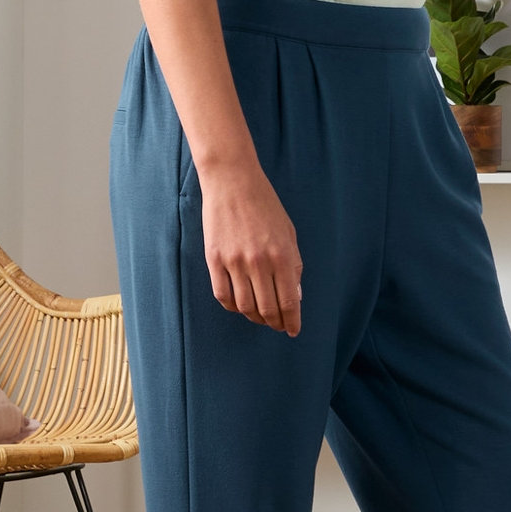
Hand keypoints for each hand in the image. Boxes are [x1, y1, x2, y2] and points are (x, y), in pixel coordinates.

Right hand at [199, 163, 302, 336]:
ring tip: (260, 317)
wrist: (233, 181)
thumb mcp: (288, 233)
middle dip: (275, 323)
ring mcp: (234, 262)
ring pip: (245, 306)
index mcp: (282, 255)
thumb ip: (294, 265)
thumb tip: (296, 296)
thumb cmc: (265, 206)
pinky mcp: (214, 259)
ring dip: (254, 317)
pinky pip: (222, 295)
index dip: (291, 321)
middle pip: (267, 308)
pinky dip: (233, 306)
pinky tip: (240, 305)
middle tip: (277, 325)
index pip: (289, 301)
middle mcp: (259, 262)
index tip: (293, 330)